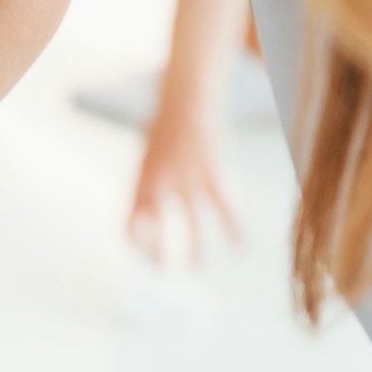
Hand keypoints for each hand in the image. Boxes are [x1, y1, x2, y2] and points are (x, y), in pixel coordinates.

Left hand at [127, 103, 239, 264]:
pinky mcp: (211, 171)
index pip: (130, 226)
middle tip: (168, 274)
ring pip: (192, 224)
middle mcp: (158, 185)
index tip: (146, 257)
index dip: (136, 245)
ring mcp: (185, 179)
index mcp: (139, 184)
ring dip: (196, 250)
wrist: (185, 97)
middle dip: (161, 256)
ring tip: (200, 270)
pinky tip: (242, 245)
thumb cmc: (164, 128)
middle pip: (155, 231)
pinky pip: (224, 206)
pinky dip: (234, 227)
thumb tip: (145, 213)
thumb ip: (146, 187)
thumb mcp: (146, 158)